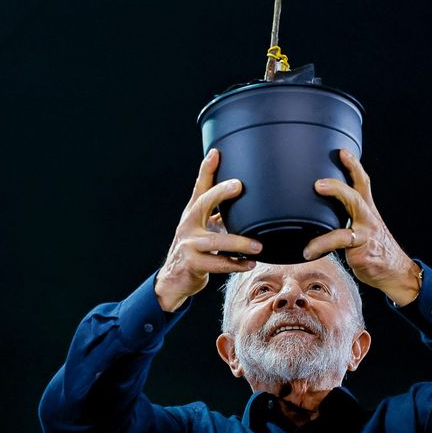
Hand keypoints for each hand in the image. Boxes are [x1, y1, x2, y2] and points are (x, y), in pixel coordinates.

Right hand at [154, 149, 262, 311]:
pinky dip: (235, 264)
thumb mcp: (202, 228)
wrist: (174, 279)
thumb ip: (218, 215)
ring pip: (215, 241)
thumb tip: (244, 200)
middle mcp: (188, 224)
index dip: (207, 169)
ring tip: (257, 246)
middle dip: (220, 192)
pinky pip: (217, 264)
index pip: (200, 187)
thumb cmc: (194, 249)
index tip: (216, 153)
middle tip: (239, 185)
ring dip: (238, 243)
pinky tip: (249, 264)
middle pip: (202, 203)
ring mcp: (188, 244)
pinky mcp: (192, 263)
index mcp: (193, 213)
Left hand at [303, 150, 421, 305]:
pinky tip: (308, 251)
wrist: (396, 272)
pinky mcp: (360, 251)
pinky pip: (338, 246)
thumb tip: (320, 206)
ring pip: (347, 226)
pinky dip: (321, 247)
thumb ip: (348, 215)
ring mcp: (365, 235)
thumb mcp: (364, 226)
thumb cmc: (374, 247)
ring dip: (326, 230)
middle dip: (337, 187)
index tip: (342, 152)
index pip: (362, 182)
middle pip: (355, 197)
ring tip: (309, 232)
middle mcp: (368, 219)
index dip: (353, 166)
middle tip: (317, 184)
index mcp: (368, 210)